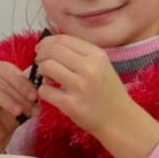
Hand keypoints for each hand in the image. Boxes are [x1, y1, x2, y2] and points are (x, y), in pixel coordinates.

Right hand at [0, 60, 42, 155]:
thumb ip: (29, 97)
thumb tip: (41, 94)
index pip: (11, 71)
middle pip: (1, 81)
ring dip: (5, 100)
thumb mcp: (23, 105)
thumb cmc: (8, 114)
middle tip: (30, 109)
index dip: (23, 83)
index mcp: (0, 70)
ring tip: (17, 112)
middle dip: (18, 96)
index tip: (35, 97)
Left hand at [34, 34, 158, 157]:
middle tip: (40, 62)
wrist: (118, 118)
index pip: (63, 40)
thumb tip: (49, 45)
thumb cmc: (107, 90)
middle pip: (53, 51)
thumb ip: (79, 53)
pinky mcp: (71, 104)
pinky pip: (45, 90)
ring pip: (47, 67)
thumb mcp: (101, 65)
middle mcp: (89, 68)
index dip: (47, 42)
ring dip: (41, 70)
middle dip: (41, 55)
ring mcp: (80, 87)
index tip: (42, 49)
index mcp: (97, 55)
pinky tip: (50, 92)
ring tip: (46, 76)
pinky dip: (43, 90)